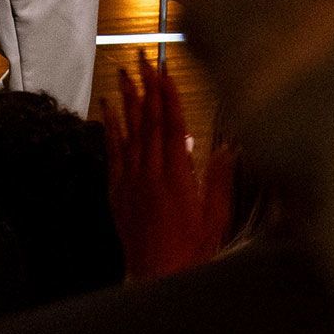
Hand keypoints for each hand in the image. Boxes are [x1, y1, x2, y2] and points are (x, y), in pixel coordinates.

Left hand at [104, 50, 235, 280]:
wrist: (156, 276)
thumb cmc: (191, 249)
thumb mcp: (215, 216)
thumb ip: (218, 180)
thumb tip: (226, 147)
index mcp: (178, 175)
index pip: (173, 125)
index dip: (169, 95)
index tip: (166, 70)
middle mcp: (152, 172)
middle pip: (149, 120)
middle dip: (147, 86)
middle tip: (143, 58)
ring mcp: (132, 179)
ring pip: (130, 131)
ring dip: (127, 99)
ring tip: (124, 72)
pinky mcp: (118, 190)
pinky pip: (113, 152)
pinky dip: (110, 127)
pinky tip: (107, 108)